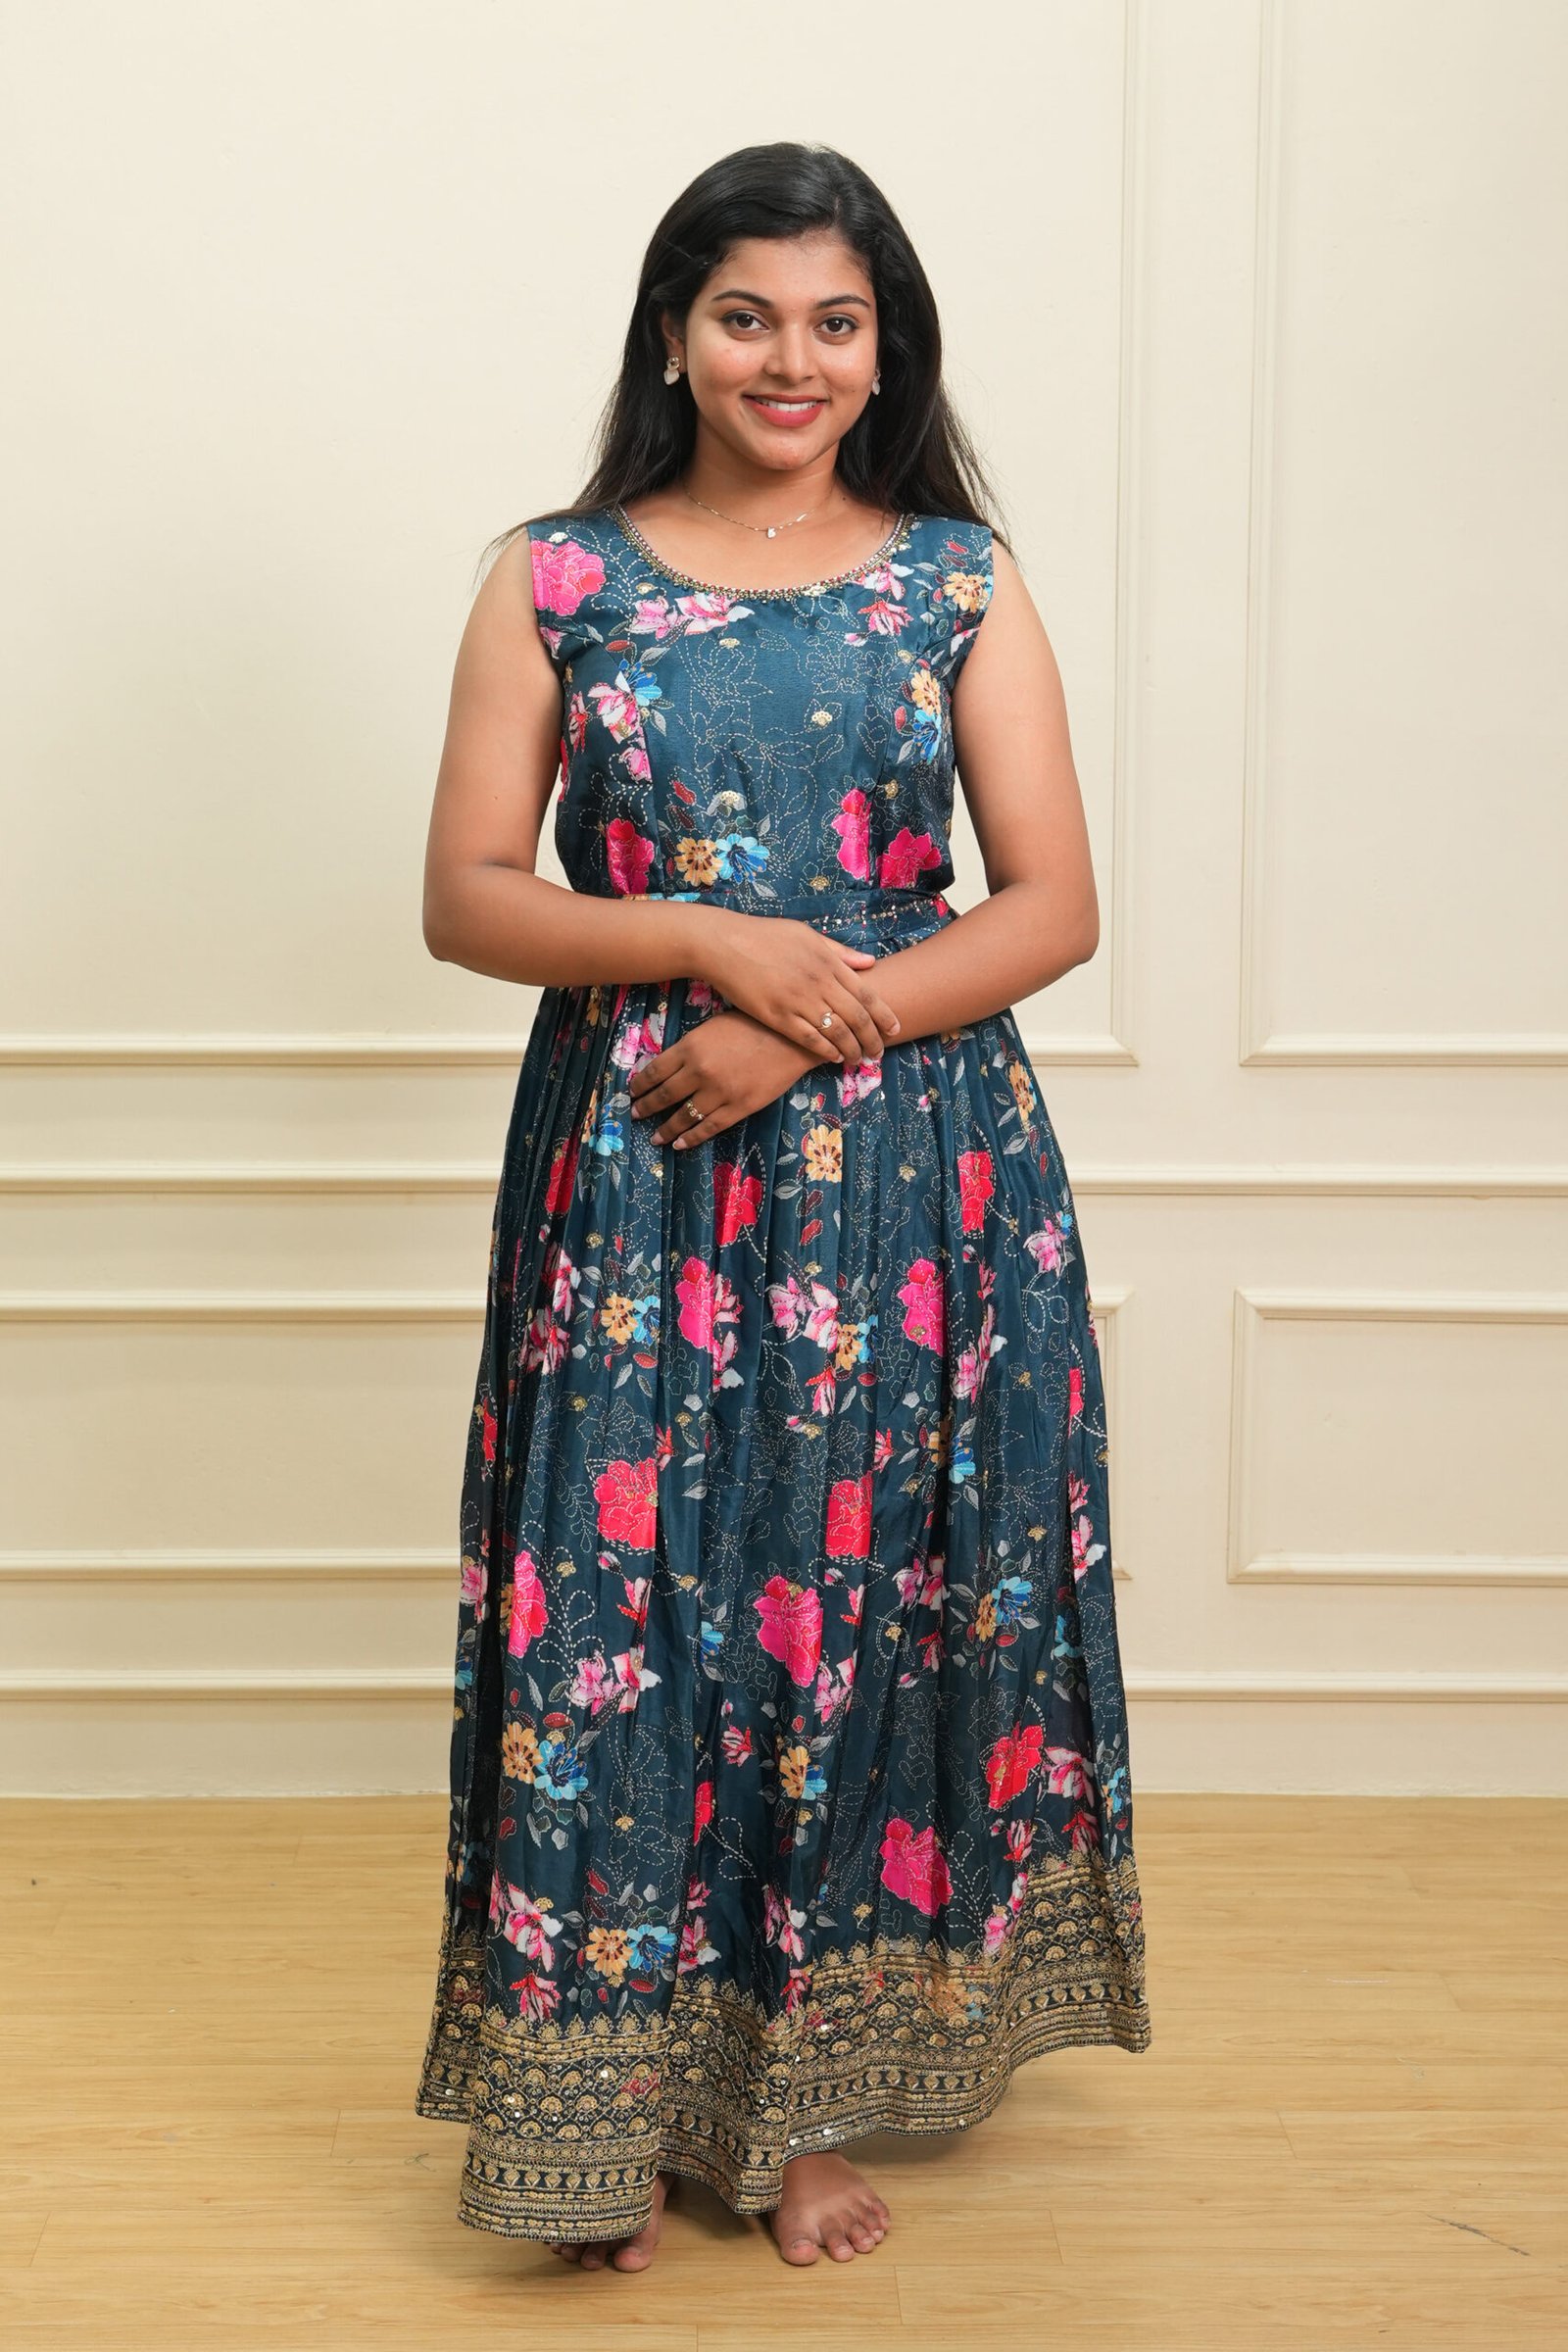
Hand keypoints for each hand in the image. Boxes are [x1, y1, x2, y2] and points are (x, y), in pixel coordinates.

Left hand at [628, 1009, 820, 1149]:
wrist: (793, 1039)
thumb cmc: (754, 1024)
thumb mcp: (714, 1026)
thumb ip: (691, 1046)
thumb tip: (670, 1064)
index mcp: (690, 1047)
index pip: (654, 1071)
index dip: (640, 1085)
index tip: (632, 1091)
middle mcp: (699, 1072)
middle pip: (663, 1095)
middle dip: (646, 1107)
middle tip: (636, 1114)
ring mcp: (718, 1093)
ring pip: (683, 1116)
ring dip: (665, 1129)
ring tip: (655, 1137)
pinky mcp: (738, 1108)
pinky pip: (708, 1128)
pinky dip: (691, 1138)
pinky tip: (680, 1144)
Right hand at [688, 907, 899, 1064]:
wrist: (725, 944)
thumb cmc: (765, 936)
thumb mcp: (806, 935)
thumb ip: (839, 952)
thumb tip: (871, 962)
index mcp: (828, 962)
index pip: (867, 994)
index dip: (884, 1016)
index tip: (895, 1029)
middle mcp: (819, 982)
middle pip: (857, 1018)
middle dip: (873, 1039)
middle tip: (879, 1053)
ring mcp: (799, 1001)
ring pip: (837, 1032)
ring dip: (852, 1049)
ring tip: (859, 1060)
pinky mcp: (778, 1016)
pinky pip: (809, 1039)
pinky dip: (826, 1050)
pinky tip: (833, 1057)